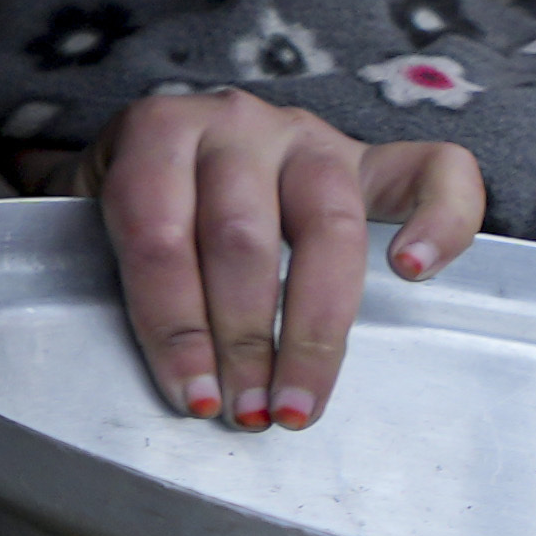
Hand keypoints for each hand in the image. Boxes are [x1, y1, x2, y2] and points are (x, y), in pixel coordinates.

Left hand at [92, 88, 486, 428]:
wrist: (172, 143)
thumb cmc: (135, 200)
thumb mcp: (96, 219)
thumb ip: (121, 273)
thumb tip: (175, 376)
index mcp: (156, 132)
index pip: (159, 236)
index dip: (173, 326)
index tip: (191, 396)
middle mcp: (235, 123)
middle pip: (242, 239)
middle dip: (243, 342)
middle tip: (245, 412)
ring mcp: (308, 136)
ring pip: (326, 229)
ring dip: (314, 329)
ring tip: (299, 400)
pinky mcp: (371, 156)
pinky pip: (431, 170)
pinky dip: (439, 220)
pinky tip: (414, 272)